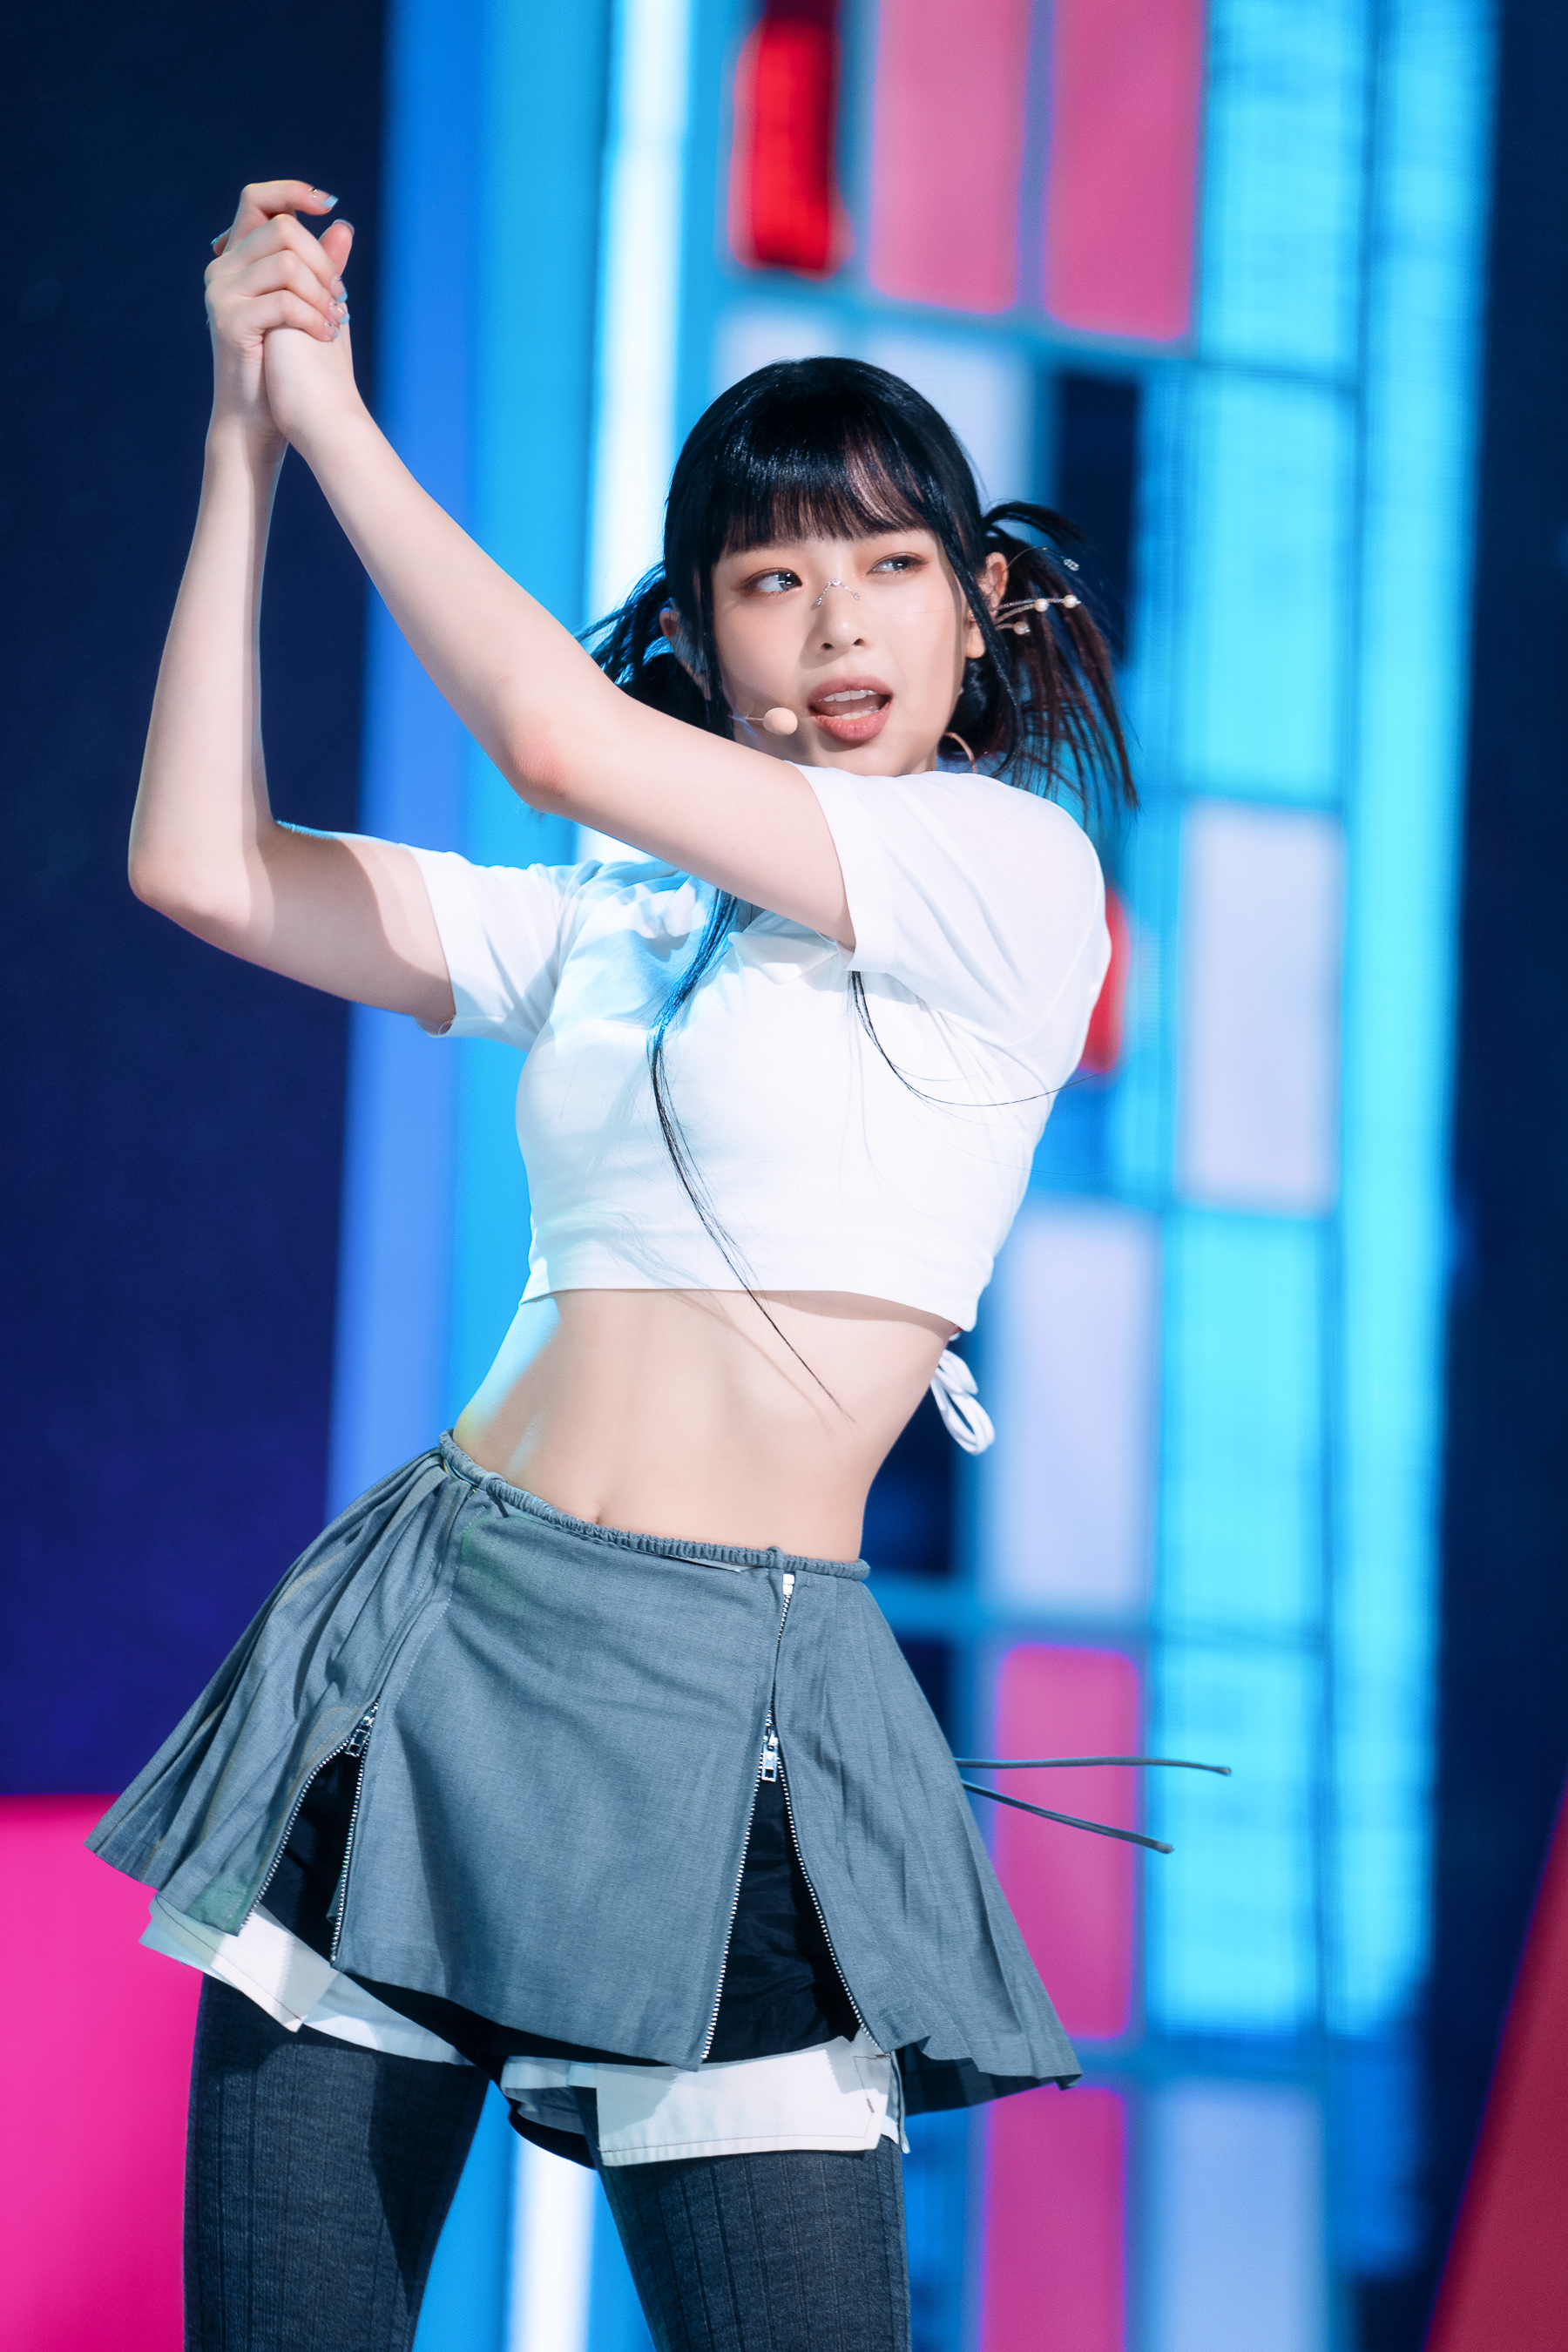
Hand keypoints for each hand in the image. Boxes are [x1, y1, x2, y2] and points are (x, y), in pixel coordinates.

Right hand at [204, 181, 353, 449]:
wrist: (257, 418)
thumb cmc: (283, 365)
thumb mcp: (306, 305)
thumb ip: (319, 266)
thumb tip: (342, 226)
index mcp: (237, 259)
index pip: (258, 200)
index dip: (292, 192)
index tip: (327, 203)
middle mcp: (222, 268)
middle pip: (282, 229)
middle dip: (322, 260)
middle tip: (339, 297)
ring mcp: (222, 293)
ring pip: (287, 263)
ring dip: (322, 293)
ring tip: (334, 321)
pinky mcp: (231, 321)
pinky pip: (285, 302)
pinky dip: (314, 318)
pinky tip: (326, 334)